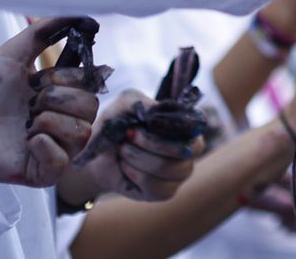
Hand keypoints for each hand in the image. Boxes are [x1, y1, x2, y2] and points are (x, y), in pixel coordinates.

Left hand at [0, 16, 104, 187]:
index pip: (88, 82)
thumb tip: (82, 14)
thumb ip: (46, 30)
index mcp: (57, 94)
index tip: (38, 80)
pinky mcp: (43, 173)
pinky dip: (45, 147)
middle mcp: (60, 121)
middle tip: (30, 104)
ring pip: (81, 133)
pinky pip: (63, 160)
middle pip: (91, 107)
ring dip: (49, 122)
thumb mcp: (12, 54)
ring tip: (26, 126)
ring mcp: (54, 148)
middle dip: (57, 100)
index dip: (64, 78)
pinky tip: (27, 143)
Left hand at [58, 90, 199, 203]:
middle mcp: (190, 148)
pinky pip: (156, 187)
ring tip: (124, 150)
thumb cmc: (117, 124)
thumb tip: (155, 114)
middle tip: (128, 135)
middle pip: (184, 150)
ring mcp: (180, 172)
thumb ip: (142, 103)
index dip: (173, 124)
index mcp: (187, 123)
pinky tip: (126, 167)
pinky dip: (135, 174)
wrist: (98, 154)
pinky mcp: (166, 192)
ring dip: (139, 158)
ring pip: (167, 168)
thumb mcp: (125, 104)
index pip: (196, 124)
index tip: (149, 122)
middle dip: (149, 142)